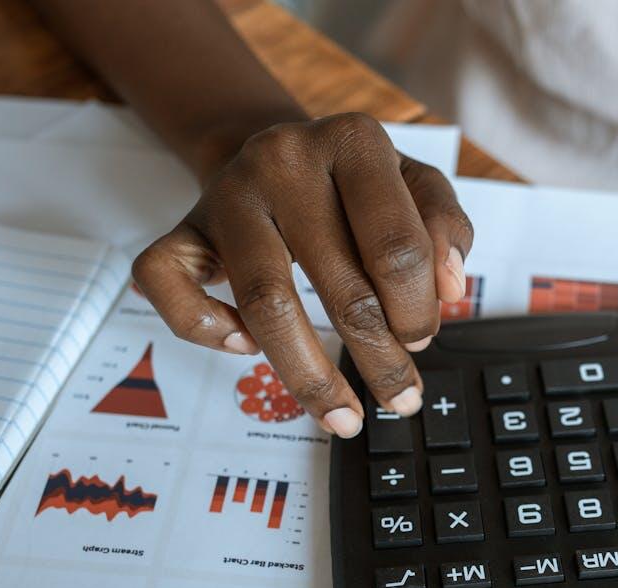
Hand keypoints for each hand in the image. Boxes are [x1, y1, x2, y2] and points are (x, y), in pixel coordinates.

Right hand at [132, 112, 473, 436]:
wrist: (275, 150)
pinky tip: (245, 348)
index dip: (417, 310)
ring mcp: (228, 193)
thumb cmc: (354, 184)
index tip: (422, 339)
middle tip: (399, 398)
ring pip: (264, 301)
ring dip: (309, 375)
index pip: (396, 248)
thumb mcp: (416, 185)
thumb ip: (446, 228)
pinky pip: (169, 285)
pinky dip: (206, 330)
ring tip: (343, 417)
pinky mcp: (183, 227)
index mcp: (354, 140)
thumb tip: (448, 291)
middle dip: (379, 358)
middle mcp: (285, 158)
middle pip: (340, 283)